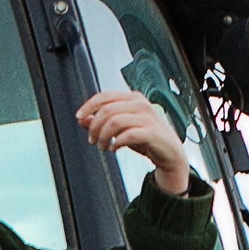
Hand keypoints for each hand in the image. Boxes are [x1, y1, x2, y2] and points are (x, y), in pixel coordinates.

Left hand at [76, 89, 191, 195]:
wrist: (169, 153)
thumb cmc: (145, 138)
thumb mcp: (121, 129)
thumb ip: (102, 123)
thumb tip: (82, 120)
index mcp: (132, 98)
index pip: (105, 96)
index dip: (89, 106)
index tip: (78, 117)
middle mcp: (140, 104)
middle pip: (107, 110)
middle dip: (94, 126)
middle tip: (92, 141)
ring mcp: (147, 117)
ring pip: (114, 122)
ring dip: (103, 136)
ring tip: (103, 146)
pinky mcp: (152, 132)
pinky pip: (127, 135)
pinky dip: (117, 143)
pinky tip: (114, 149)